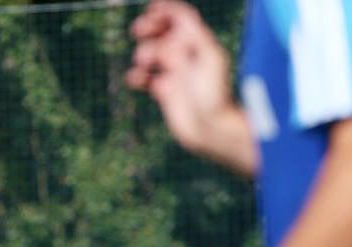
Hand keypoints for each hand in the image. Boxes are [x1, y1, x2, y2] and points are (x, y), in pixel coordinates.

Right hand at [126, 1, 249, 170]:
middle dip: (149, 27)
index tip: (151, 9)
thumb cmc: (214, 94)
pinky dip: (136, 75)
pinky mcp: (165, 91)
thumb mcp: (209, 60)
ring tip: (143, 62)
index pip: (181, 18)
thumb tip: (173, 27)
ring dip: (143, 52)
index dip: (166, 10)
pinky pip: (145, 77)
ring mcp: (175, 73)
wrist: (211, 128)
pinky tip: (136, 79)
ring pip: (151, 53)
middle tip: (137, 29)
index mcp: (198, 43)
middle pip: (163, 32)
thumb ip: (194, 38)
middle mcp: (186, 55)